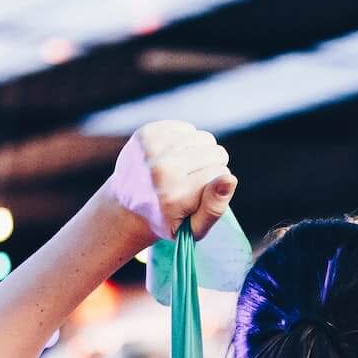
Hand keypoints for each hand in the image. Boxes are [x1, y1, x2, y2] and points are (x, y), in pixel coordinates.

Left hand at [105, 121, 235, 242]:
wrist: (127, 206)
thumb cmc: (167, 220)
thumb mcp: (193, 229)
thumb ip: (215, 208)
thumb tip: (230, 179)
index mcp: (174, 195)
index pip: (222, 175)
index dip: (216, 187)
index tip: (199, 196)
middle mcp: (161, 169)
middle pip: (216, 153)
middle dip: (212, 168)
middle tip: (192, 183)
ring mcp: (151, 148)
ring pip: (205, 138)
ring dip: (201, 153)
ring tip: (185, 170)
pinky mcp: (146, 133)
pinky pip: (188, 128)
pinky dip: (187, 142)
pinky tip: (174, 157)